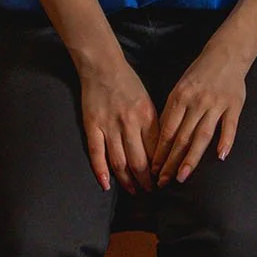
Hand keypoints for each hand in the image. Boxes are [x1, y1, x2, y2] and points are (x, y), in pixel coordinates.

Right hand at [79, 55, 158, 194]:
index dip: (160, 168)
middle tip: (150, 190)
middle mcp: (130, 123)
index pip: (156, 150)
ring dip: (127, 180)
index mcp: (147, 116)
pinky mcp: (92, 125)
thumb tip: (160, 150)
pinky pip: (97, 153)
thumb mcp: (147, 100)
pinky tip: (106, 185)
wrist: (103, 65)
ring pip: (120, 161)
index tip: (164, 179)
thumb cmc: (128, 82)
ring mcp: (109, 126)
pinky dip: (101, 171)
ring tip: (133, 191)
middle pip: (139, 160)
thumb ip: (152, 124)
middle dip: (146, 180)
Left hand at [151, 38, 249, 184]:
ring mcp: (216, 104)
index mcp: (180, 97)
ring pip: (202, 135)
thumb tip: (161, 138)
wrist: (226, 53)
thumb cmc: (200, 72)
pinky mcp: (234, 105)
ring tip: (182, 176)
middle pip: (182, 137)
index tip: (154, 169)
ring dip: (191, 158)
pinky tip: (220, 156)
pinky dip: (225, 141)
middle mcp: (197, 102)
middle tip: (163, 181)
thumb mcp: (180, 87)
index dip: (160, 152)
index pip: (167, 130)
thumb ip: (173, 111)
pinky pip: (229, 126)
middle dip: (170, 162)